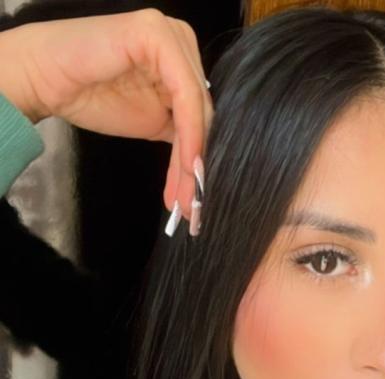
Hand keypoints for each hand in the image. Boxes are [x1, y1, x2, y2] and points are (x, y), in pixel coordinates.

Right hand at [0, 8, 213, 217]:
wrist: (44, 80)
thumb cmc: (91, 95)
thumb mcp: (151, 121)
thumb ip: (183, 131)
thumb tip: (208, 163)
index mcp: (183, 58)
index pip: (202, 111)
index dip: (201, 156)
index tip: (196, 197)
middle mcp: (183, 42)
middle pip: (203, 111)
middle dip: (197, 163)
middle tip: (192, 205)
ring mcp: (172, 35)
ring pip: (198, 107)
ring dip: (193, 158)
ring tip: (187, 196)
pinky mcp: (158, 36)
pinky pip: (185, 94)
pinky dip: (190, 134)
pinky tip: (187, 165)